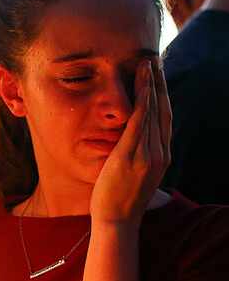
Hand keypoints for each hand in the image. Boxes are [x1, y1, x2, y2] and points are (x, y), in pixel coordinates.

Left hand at [91, 58, 170, 225]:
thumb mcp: (134, 175)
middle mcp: (160, 153)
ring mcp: (148, 154)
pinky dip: (142, 100)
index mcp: (161, 157)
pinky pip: (139, 122)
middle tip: (155, 60)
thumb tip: (131, 143)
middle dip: (160, 83)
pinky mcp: (133, 155)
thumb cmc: (119, 200)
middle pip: (163, 109)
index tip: (157, 76)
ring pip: (153, 111)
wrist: (117, 221)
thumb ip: (137, 157)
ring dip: (151, 84)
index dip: (162, 95)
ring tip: (147, 63)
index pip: (164, 119)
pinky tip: (141, 83)